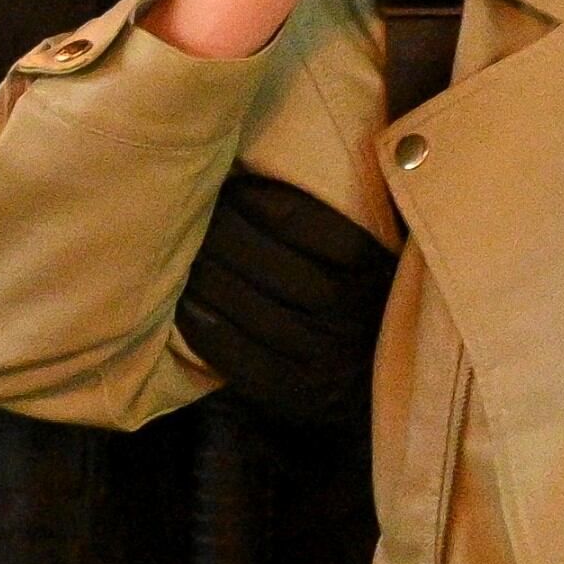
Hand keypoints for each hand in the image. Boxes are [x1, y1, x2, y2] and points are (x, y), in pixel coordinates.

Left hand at [178, 174, 396, 426]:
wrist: (375, 393)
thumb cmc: (361, 310)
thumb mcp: (371, 264)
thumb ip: (338, 228)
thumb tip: (276, 169)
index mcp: (377, 275)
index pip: (319, 231)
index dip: (266, 204)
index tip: (234, 187)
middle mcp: (355, 317)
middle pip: (281, 270)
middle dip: (230, 238)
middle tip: (198, 217)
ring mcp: (326, 360)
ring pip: (259, 313)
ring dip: (213, 280)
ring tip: (186, 255)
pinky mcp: (298, 394)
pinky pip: (246, 360)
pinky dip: (211, 331)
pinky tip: (187, 307)